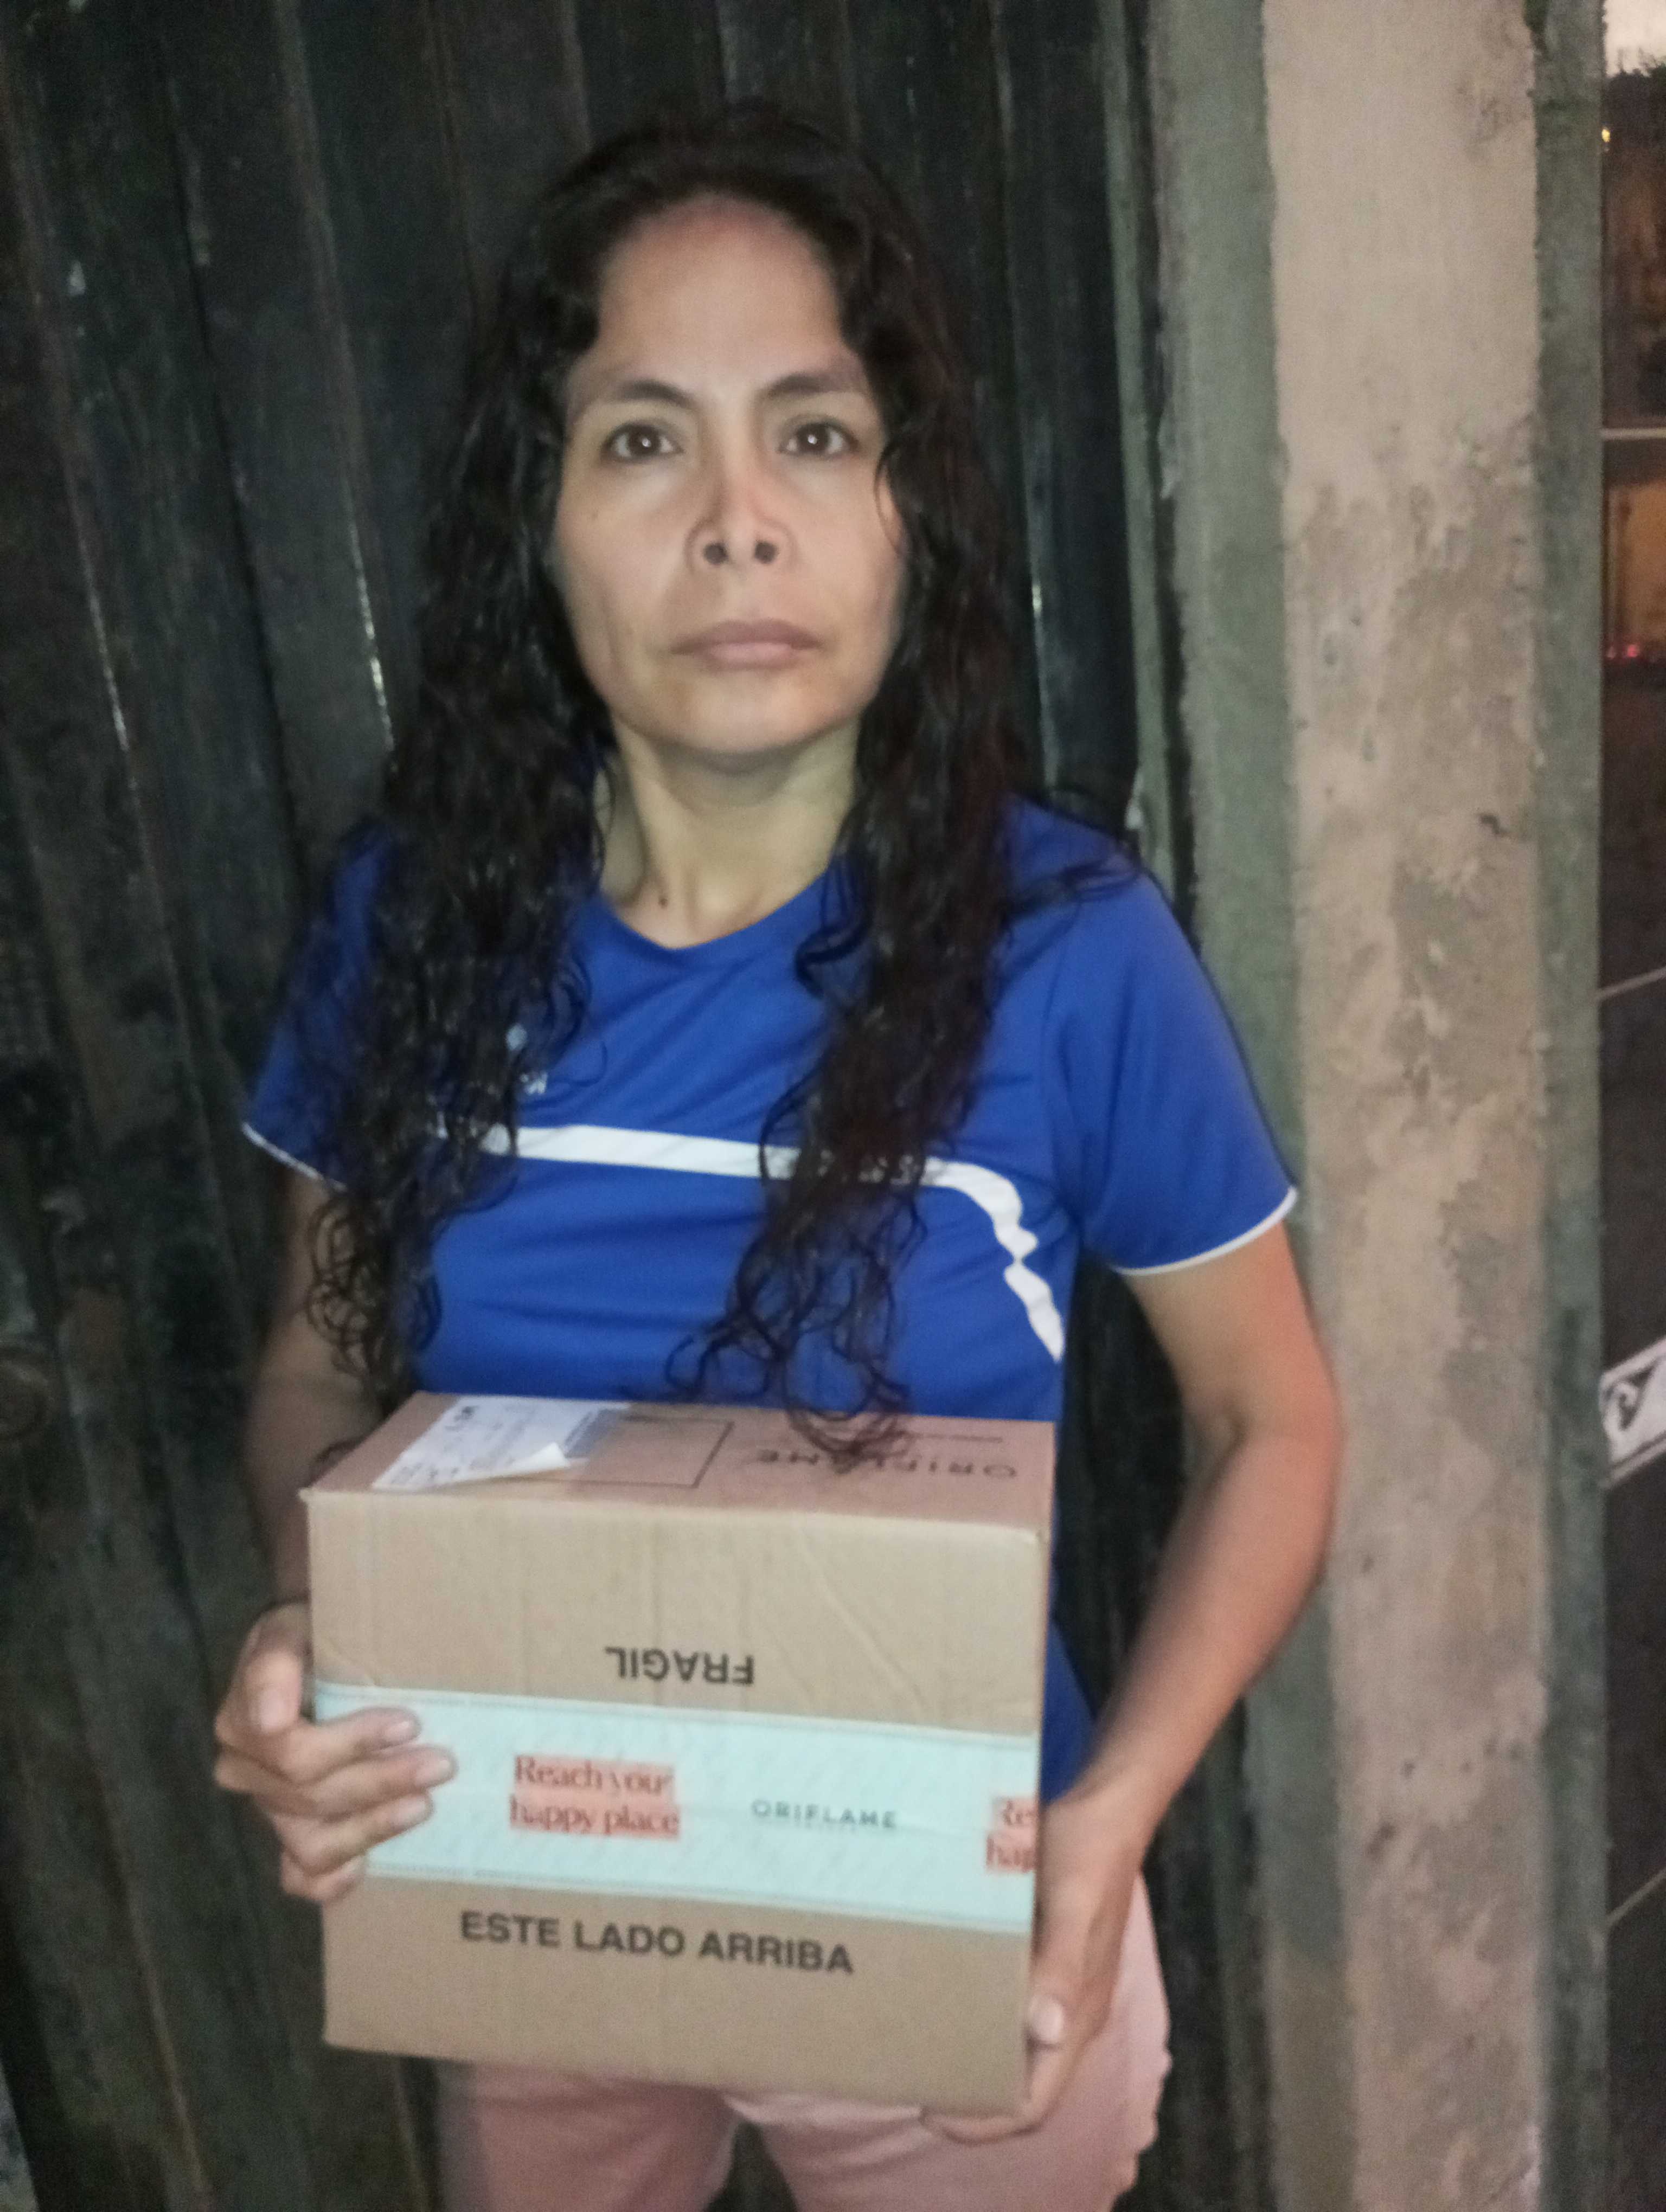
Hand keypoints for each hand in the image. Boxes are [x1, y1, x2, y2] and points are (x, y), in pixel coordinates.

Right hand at [212, 1596, 453, 1902]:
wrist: (317, 1649)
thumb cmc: (312, 1634)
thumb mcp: (293, 1628)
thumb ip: (274, 1663)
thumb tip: (270, 1719)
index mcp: (242, 1723)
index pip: (293, 1752)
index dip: (352, 1743)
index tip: (408, 1724)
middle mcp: (247, 1772)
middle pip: (312, 1796)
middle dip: (380, 1780)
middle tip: (440, 1764)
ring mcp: (269, 1808)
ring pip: (311, 1844)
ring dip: (369, 1828)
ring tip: (421, 1807)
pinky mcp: (290, 1833)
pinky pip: (299, 1875)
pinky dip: (330, 1880)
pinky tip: (365, 1868)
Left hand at [923, 1781, 1146, 2141]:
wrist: (1109, 1801)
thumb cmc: (1091, 1851)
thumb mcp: (1074, 1902)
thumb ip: (1063, 1965)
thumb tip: (1046, 2032)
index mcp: (1080, 2012)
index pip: (1038, 2099)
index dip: (988, 2120)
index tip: (932, 2112)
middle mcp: (1070, 2009)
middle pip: (1025, 2083)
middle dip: (975, 2097)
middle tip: (914, 2080)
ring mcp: (1059, 1983)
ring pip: (1017, 2047)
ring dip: (975, 2056)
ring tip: (919, 2046)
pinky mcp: (1045, 1954)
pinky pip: (1011, 2005)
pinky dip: (979, 2015)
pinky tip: (941, 1993)